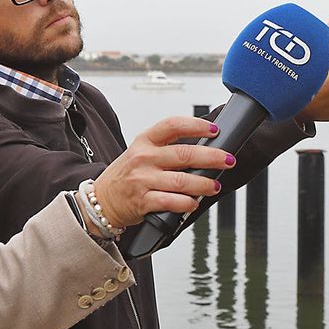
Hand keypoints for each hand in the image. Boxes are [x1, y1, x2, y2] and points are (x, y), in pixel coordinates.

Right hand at [93, 116, 232, 227]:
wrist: (100, 200)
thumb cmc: (127, 175)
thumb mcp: (141, 152)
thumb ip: (167, 149)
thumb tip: (205, 150)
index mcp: (145, 140)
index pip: (173, 125)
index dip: (197, 125)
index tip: (215, 130)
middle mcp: (144, 157)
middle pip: (184, 154)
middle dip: (212, 157)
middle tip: (228, 160)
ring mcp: (142, 179)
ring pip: (181, 181)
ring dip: (203, 184)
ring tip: (214, 186)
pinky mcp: (142, 201)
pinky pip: (170, 202)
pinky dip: (187, 203)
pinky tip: (194, 203)